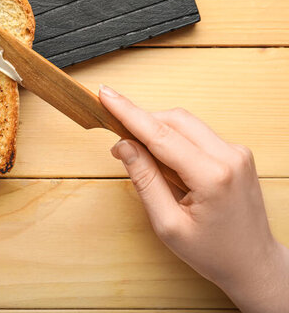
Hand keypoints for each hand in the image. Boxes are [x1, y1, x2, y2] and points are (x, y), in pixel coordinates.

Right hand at [99, 85, 288, 312]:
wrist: (252, 263)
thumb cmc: (213, 252)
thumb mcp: (168, 224)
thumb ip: (144, 180)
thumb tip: (124, 146)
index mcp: (213, 176)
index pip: (160, 134)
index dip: (128, 113)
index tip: (106, 95)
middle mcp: (230, 156)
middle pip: (174, 120)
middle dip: (141, 122)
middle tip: (117, 139)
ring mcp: (237, 152)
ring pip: (185, 124)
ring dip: (157, 132)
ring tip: (142, 159)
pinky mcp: (236, 153)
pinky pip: (196, 134)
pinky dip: (173, 141)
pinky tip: (167, 165)